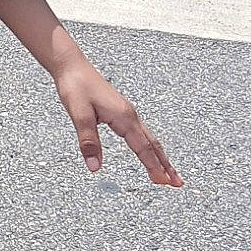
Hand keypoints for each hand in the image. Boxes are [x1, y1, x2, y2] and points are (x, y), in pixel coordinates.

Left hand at [54, 61, 182, 186]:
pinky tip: (150, 153)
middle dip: (166, 166)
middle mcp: (130, 115)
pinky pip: (142, 134)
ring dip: (161, 158)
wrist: (72, 67)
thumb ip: (88, 142)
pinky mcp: (123, 112)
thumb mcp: (79, 115)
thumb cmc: (76, 87)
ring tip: (169, 174)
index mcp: (124, 117)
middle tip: (177, 183)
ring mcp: (128, 113)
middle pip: (154, 145)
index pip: (143, 148)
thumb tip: (95, 168)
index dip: (153, 166)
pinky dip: (150, 147)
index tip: (163, 182)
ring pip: (150, 139)